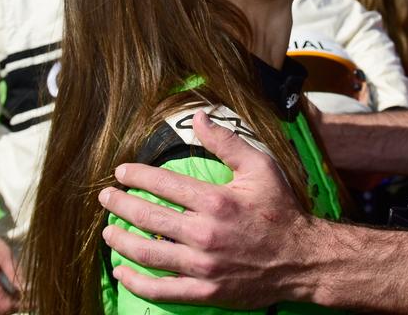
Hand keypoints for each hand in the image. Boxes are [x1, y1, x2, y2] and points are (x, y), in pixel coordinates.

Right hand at [0, 224, 21, 314]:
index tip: (32, 299)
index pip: (4, 306)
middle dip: (13, 306)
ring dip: (4, 305)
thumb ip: (15, 274)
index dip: (19, 305)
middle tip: (27, 296)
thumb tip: (28, 288)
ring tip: (18, 295)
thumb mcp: (4, 255)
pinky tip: (6, 294)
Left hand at [98, 110, 318, 306]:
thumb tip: (199, 116)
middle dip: (119, 205)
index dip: (136, 175)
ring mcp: (203, 266)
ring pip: (148, 253)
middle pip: (147, 216)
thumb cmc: (280, 210)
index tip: (121, 172)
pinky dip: (137, 282)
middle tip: (105, 198)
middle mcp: (205, 233)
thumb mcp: (259, 167)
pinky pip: (162, 289)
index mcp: (216, 201)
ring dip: (121, 241)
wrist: (302, 260)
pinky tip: (122, 272)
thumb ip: (226, 142)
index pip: (163, 183)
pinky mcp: (205, 291)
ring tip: (108, 231)